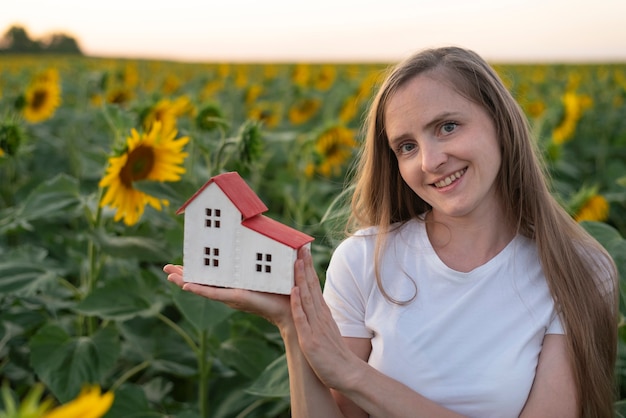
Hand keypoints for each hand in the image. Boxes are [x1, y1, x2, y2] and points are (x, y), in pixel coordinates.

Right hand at [163, 264, 291, 327]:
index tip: (184, 261)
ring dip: (184, 281)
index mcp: (238, 282)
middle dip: (184, 275)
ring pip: (202, 287)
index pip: (214, 274)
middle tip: (167, 268)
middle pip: (202, 281)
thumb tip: (275, 239)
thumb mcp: (274, 268)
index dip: (198, 268)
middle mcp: (231, 289)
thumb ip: (269, 256)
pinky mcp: (236, 298)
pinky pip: (213, 293)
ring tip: (169, 275)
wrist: (293, 307)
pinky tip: (185, 286)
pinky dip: (199, 289)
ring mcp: (231, 294)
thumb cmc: (286, 290)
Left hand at [290, 247, 358, 389]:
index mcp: (323, 314)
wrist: (349, 374)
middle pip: (312, 287)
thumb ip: (318, 319)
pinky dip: (298, 304)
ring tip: (296, 261)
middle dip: (304, 266)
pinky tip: (294, 291)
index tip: (303, 251)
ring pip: (307, 298)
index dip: (308, 268)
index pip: (315, 286)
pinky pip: (303, 320)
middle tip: (299, 246)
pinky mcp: (310, 340)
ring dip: (301, 279)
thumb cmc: (335, 355)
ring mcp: (316, 327)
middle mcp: (321, 317)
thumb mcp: (326, 332)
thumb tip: (310, 307)